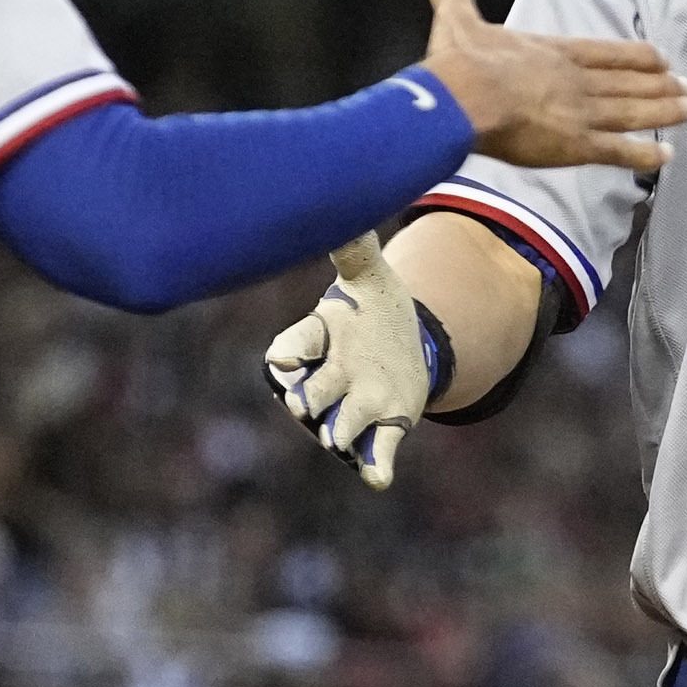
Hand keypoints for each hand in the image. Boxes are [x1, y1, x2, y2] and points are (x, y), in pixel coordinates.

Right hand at [264, 234, 432, 489]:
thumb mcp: (368, 276)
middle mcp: (331, 376)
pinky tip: (379, 478)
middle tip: (304, 406)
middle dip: (309, 398)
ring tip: (338, 440)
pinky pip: (377, 453)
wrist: (404, 349)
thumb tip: (341, 209)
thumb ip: (354, 248)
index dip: (289, 352)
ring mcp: (356, 405)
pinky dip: (376, 467)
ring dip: (339, 432)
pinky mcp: (384, 428)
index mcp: (321, 337)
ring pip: (341, 425)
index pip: (296, 344)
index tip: (283, 358)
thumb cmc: (374, 309)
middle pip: (313, 390)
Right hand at [417, 0, 686, 172]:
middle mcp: (575, 81)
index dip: (635, 57)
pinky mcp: (574, 145)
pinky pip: (617, 151)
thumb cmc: (460, 64)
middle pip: (627, 82)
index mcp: (552, 52)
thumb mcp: (458, 18)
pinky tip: (666, 157)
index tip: (660, 58)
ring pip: (632, 111)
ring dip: (664, 111)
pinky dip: (643, 155)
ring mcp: (580, 113)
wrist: (462, 100)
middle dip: (660, 85)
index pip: (605, 53)